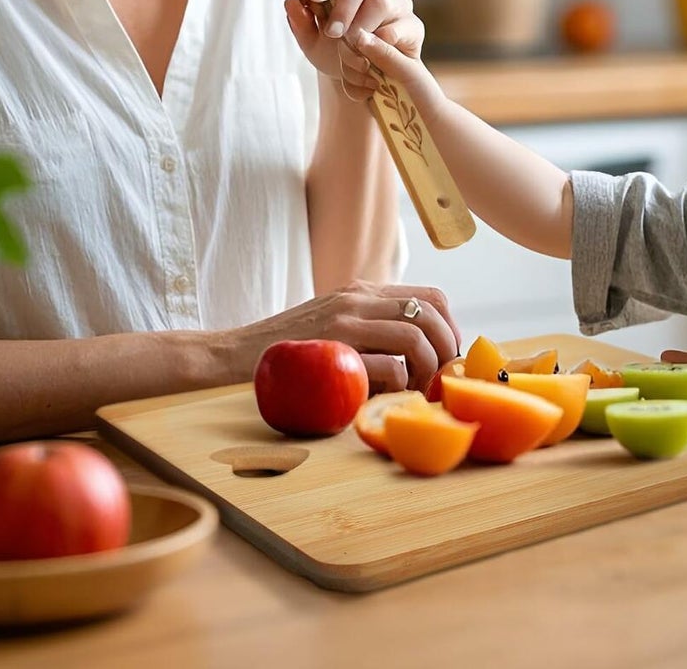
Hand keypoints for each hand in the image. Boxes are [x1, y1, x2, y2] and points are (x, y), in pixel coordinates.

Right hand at [253, 281, 459, 393]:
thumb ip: (369, 327)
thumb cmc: (290, 349)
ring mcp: (345, 321)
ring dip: (425, 369)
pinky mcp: (333, 348)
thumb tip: (419, 355)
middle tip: (437, 379)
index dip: (450, 328)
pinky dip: (398, 384)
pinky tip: (386, 396)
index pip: (430, 296)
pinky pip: (388, 364)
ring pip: (415, 336)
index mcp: (363, 291)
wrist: (237, 352)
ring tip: (414, 390)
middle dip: (445, 350)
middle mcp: (358, 298)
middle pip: (431, 313)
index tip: (447, 358)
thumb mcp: (334, 324)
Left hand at [284, 0, 424, 102]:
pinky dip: (382, 42)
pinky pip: (401, 27)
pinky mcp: (412, 26)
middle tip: (333, 32)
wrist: (363, 82)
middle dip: (345, 5)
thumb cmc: (337, 53)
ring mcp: (398, 3)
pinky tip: (372, 54)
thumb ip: (300, 23)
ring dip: (361, 26)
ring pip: (382, 1)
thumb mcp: (311, 43)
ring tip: (351, 48)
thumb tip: (292, 3)